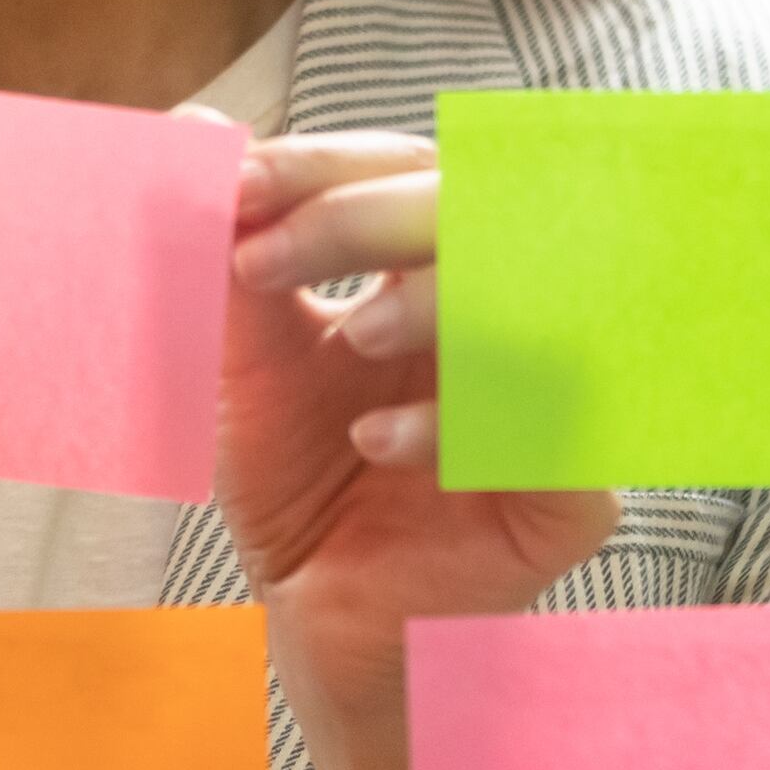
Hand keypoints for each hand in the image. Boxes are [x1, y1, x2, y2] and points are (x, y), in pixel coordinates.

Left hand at [218, 136, 616, 721]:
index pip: (411, 171)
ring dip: (432, 299)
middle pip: (480, 210)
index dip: (326, 164)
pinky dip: (458, 420)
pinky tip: (377, 445)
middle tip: (261, 255)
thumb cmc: (301, 497)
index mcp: (436, 274)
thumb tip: (196, 136)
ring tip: (350, 339)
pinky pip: (550, 430)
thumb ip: (235, 264)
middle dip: (363, 214)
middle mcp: (506, 321)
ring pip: (538, 299)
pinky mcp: (573, 499)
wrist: (324, 634)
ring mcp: (549, 406)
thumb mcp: (250, 372)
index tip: (233, 178)